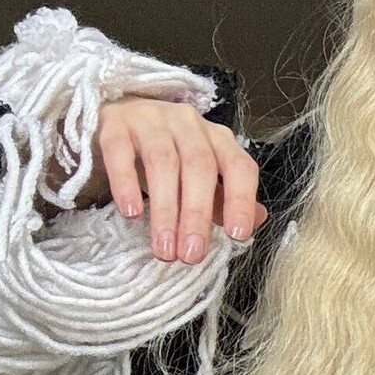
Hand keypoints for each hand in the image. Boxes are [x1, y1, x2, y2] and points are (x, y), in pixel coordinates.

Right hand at [72, 96, 267, 262]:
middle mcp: (188, 123)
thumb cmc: (165, 154)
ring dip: (165, 209)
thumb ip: (226, 198)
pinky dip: (126, 183)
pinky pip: (120, 150)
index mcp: (217, 138)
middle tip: (191, 256)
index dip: (241, 200)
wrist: (116, 118)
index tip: (237, 236)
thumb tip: (260, 219)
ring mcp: (151, 119)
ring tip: (164, 249)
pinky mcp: (115, 123)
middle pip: (199, 167)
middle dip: (197, 214)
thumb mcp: (198, 177)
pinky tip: (131, 213)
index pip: (239, 166)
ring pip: (163, 162)